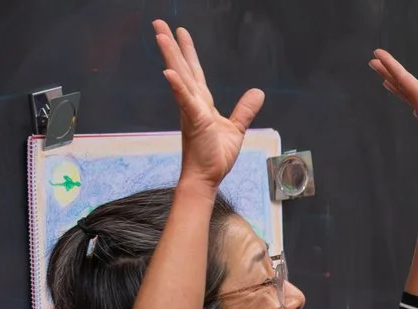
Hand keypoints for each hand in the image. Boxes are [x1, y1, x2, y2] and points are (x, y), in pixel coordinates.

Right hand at [153, 21, 263, 191]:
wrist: (207, 177)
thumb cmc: (215, 155)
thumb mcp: (235, 129)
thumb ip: (244, 109)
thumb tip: (258, 91)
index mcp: (202, 103)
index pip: (195, 72)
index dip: (188, 52)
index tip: (180, 33)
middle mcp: (193, 103)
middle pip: (183, 68)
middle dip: (171, 46)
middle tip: (159, 22)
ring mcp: (192, 111)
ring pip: (181, 78)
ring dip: (171, 57)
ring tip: (161, 36)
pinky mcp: (195, 122)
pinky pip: (185, 101)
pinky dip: (178, 87)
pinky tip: (169, 73)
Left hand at [372, 49, 417, 192]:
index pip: (403, 79)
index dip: (391, 65)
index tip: (376, 53)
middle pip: (400, 86)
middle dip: (388, 73)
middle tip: (373, 61)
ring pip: (406, 95)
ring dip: (396, 85)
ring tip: (384, 78)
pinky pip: (416, 105)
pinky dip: (411, 99)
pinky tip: (411, 100)